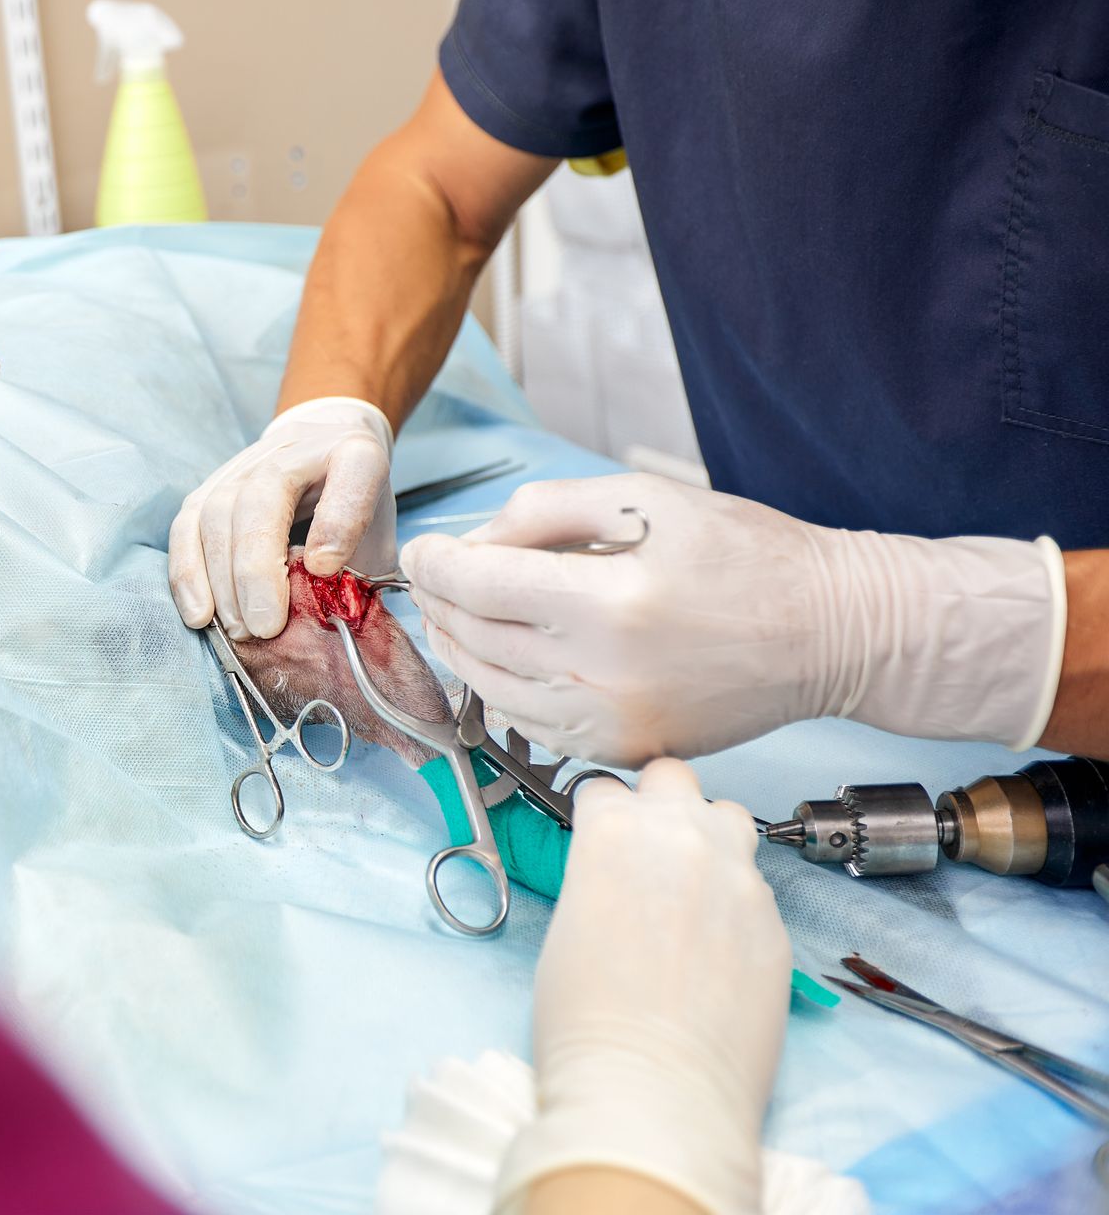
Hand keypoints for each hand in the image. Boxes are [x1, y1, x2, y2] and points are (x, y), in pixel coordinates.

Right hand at [168, 397, 395, 639]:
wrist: (321, 449)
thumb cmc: (352, 505)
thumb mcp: (378, 536)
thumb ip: (361, 571)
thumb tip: (323, 614)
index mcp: (354, 455)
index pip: (353, 472)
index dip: (339, 521)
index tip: (326, 568)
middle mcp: (294, 450)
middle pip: (261, 499)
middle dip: (257, 571)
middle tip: (266, 628)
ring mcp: (243, 464)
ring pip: (215, 514)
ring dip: (222, 580)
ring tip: (240, 630)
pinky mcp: (208, 486)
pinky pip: (185, 528)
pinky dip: (187, 573)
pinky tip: (200, 614)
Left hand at [400, 473, 1065, 765]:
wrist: (828, 633)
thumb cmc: (746, 555)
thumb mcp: (646, 499)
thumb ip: (545, 510)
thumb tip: (475, 541)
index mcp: (609, 601)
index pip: (478, 584)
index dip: (435, 563)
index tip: (422, 549)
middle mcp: (602, 674)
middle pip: (474, 637)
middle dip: (441, 602)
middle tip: (434, 575)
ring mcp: (610, 724)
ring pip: (489, 688)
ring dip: (460, 647)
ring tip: (456, 613)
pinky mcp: (621, 751)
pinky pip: (528, 724)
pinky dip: (499, 689)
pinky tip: (501, 658)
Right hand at [496, 759, 789, 1214]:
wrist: (654, 1092)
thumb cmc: (586, 1024)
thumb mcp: (566, 927)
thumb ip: (596, 877)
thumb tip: (615, 877)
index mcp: (614, 832)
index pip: (604, 788)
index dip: (596, 814)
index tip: (595, 836)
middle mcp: (682, 838)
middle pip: (674, 777)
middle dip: (656, 801)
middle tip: (643, 846)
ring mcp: (739, 878)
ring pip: (730, 818)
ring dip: (707, 836)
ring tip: (689, 885)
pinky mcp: (776, 924)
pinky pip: (754, 888)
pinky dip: (733, 901)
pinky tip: (715, 947)